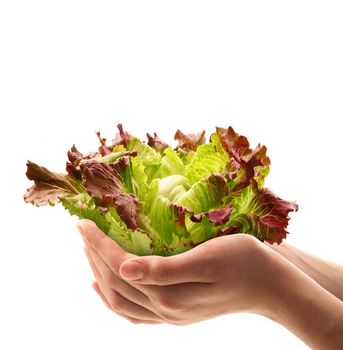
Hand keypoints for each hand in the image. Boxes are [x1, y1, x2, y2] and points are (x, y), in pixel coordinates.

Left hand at [77, 219, 281, 324]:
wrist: (270, 286)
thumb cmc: (244, 261)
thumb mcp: (207, 258)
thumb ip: (164, 269)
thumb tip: (123, 269)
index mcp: (169, 293)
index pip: (120, 266)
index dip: (98, 244)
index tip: (83, 223)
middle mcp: (164, 309)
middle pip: (115, 283)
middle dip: (94, 255)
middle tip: (83, 230)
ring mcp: (170, 315)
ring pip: (120, 300)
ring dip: (99, 274)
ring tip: (89, 252)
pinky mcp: (177, 313)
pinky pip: (134, 312)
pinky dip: (114, 298)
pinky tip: (106, 286)